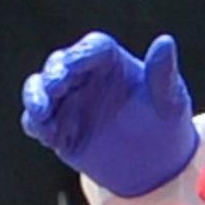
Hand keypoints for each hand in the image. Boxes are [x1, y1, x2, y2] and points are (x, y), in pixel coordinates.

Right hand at [19, 32, 197, 196]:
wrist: (154, 163)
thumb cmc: (165, 123)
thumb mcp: (170, 100)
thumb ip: (163, 73)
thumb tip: (165, 41)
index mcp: (113, 62)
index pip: (93, 48)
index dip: (80, 54)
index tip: (71, 66)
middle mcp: (85, 75)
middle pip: (59, 64)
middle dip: (52, 75)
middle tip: (54, 89)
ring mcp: (68, 100)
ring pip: (39, 88)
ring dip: (35, 97)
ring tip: (41, 112)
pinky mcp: (57, 125)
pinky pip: (37, 121)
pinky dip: (36, 125)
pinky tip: (47, 136)